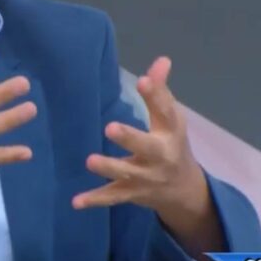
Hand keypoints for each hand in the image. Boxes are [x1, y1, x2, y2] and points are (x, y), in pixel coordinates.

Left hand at [72, 56, 205, 213]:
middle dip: (130, 138)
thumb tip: (162, 59)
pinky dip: (94, 200)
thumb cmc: (171, 144)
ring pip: (126, 173)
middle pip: (147, 147)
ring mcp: (146, 177)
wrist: (184, 190)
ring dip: (108, 168)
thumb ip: (160, 91)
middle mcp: (160, 156)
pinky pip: (112, 197)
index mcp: (170, 132)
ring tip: (89, 161)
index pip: (165, 111)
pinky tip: (75, 201)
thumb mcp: (171, 119)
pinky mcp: (131, 193)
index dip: (155, 95)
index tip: (142, 80)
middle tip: (110, 127)